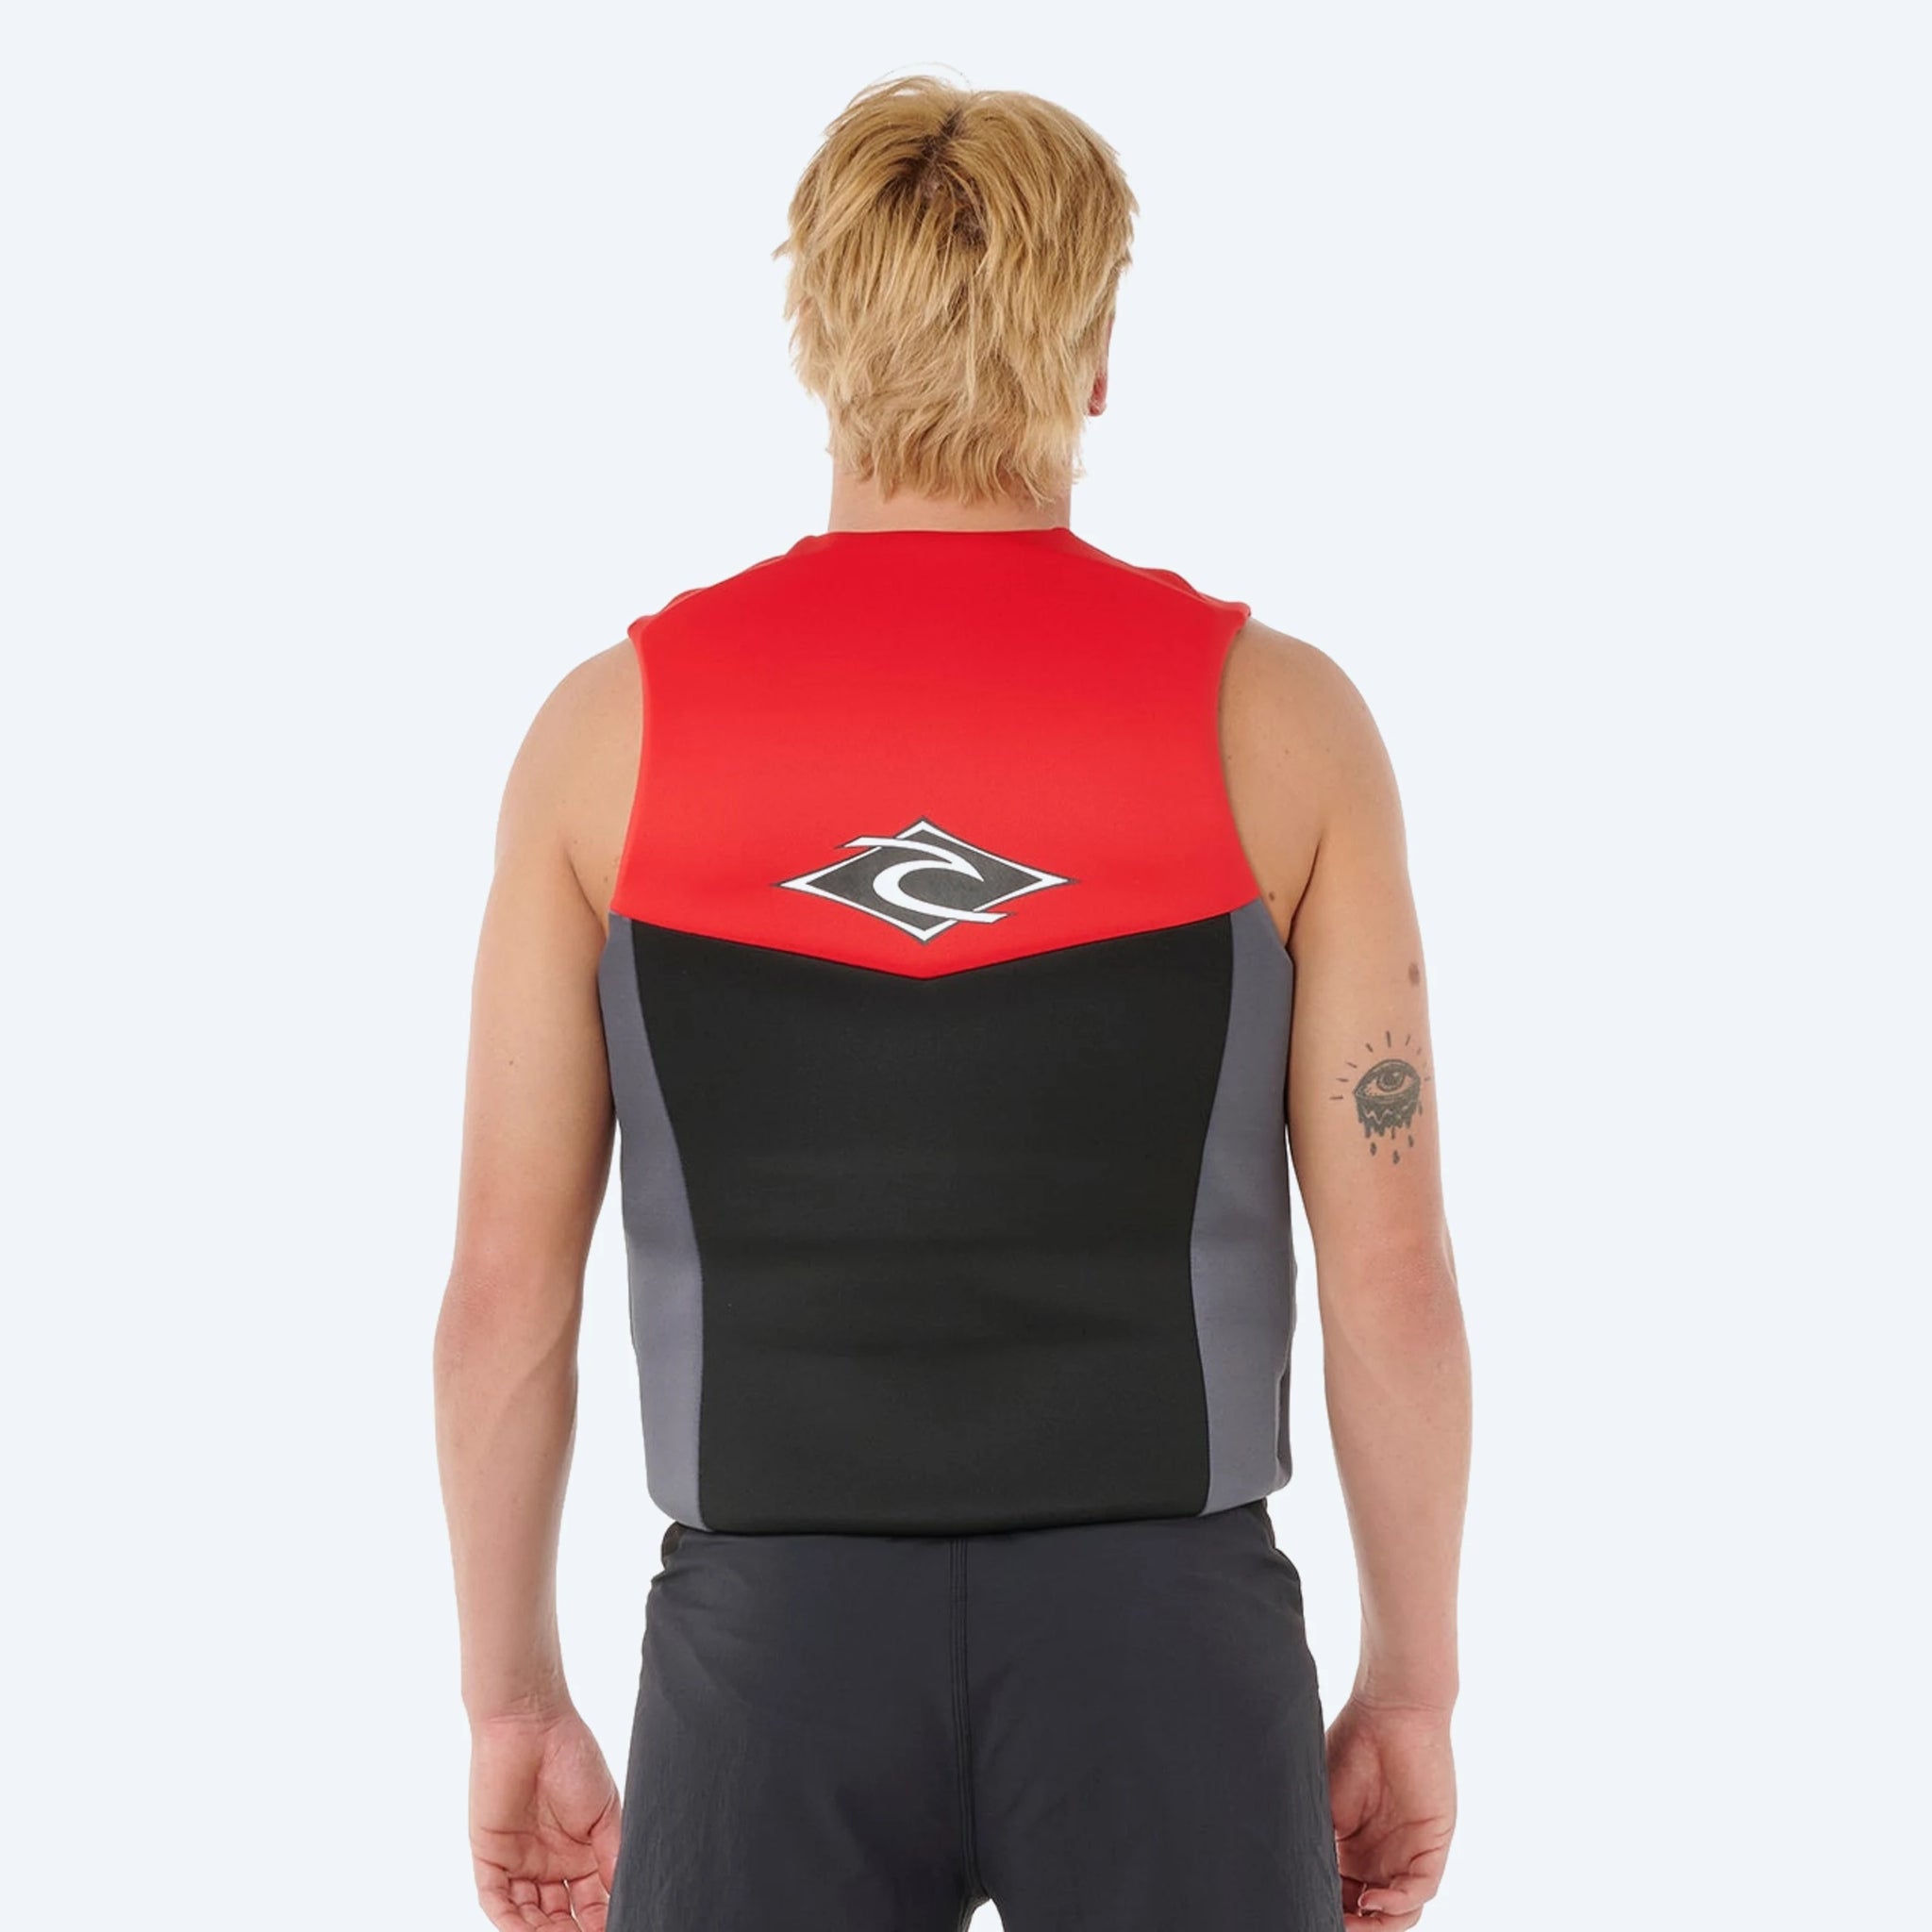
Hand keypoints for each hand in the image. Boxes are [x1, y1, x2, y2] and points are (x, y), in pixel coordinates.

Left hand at [468, 1706, 622, 1930]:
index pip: (591, 1904)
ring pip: (528, 1917)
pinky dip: (511, 1923)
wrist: (532, 1724)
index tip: (617, 1929)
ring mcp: (518, 1864)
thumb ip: (612, 1857)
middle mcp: (549, 1865)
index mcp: (580, 1855)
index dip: (602, 1922)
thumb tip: (625, 1898)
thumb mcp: (605, 1811)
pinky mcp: (490, 1859)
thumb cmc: (573, 1757)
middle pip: (560, 1917)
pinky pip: (497, 1902)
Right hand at [1326, 1693, 1455, 1927]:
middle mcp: (1383, 1858)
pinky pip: (1421, 1889)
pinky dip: (1398, 1902)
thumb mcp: (1321, 1803)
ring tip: (1353, 1922)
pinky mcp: (1432, 1845)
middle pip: (1374, 1914)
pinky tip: (1374, 1900)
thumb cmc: (1349, 1745)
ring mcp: (1409, 1854)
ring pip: (1400, 1911)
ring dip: (1378, 1925)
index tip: (1308, 1913)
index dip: (1332, 1913)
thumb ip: (1316, 1843)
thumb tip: (1289, 1879)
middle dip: (1354, 1927)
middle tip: (1331, 1925)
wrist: (1387, 1710)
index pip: (1346, 1899)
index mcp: (1355, 1851)